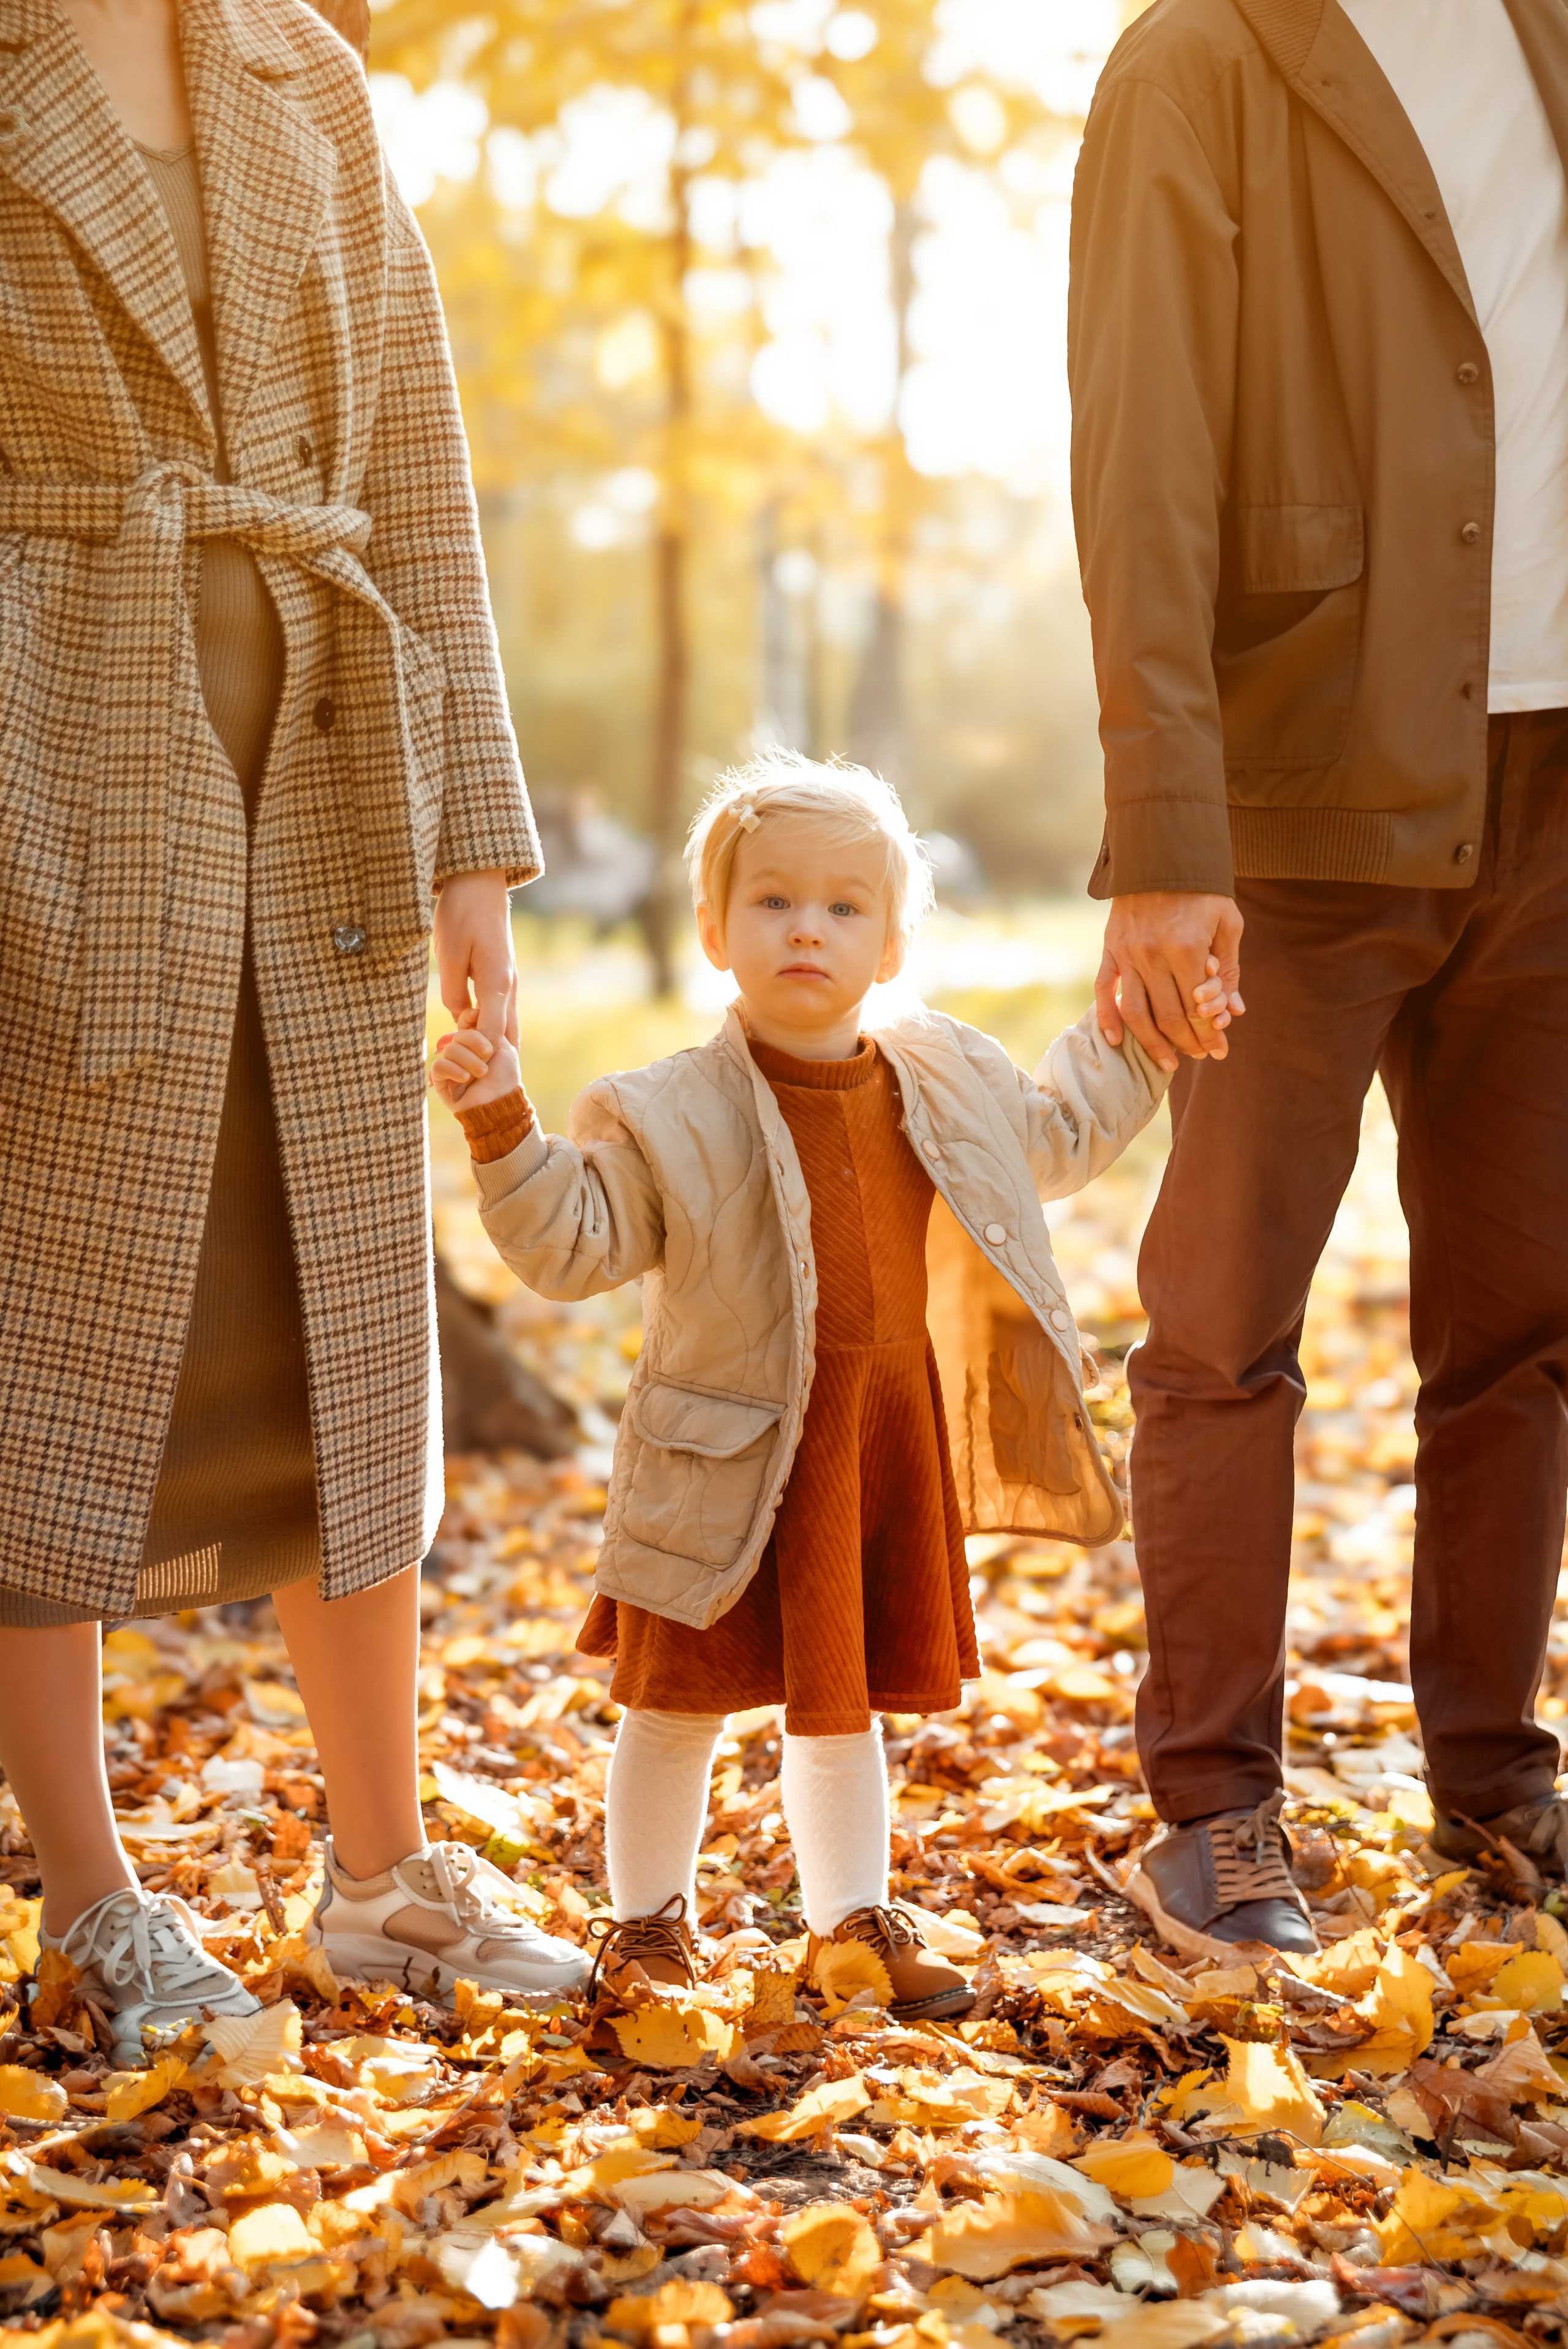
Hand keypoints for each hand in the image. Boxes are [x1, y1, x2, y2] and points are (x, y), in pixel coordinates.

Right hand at [429, 1007, 524, 1109]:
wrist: (501, 1101)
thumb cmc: (505, 1076)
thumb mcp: (503, 1045)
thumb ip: (488, 1026)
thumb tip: (472, 1010)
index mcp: (475, 1040)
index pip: (464, 1020)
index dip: (469, 1018)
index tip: (477, 1017)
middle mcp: (461, 1050)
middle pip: (459, 1034)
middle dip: (475, 1042)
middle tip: (488, 1055)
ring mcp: (450, 1064)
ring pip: (450, 1050)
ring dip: (469, 1061)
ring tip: (481, 1073)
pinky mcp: (441, 1079)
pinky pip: (439, 1065)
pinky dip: (454, 1070)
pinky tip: (465, 1079)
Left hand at [433, 869, 517, 1048]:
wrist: (479, 882)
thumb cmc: (461, 914)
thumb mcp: (448, 954)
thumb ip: (453, 993)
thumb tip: (460, 1018)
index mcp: (497, 985)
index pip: (492, 1035)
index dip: (477, 1055)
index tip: (458, 1063)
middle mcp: (509, 987)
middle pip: (507, 1037)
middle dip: (489, 1056)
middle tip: (468, 1073)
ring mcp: (509, 982)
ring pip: (507, 1026)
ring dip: (490, 1043)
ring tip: (467, 1060)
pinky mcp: (503, 976)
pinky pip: (501, 1012)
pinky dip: (490, 1028)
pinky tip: (471, 1034)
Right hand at [1094, 892, 1243, 1070]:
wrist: (1161, 857)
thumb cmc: (1202, 892)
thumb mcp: (1228, 924)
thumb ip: (1230, 970)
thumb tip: (1234, 1011)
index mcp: (1186, 949)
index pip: (1197, 1007)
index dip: (1209, 1034)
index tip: (1219, 1050)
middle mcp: (1153, 955)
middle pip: (1168, 1016)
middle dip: (1187, 1042)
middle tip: (1200, 1056)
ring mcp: (1128, 955)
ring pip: (1137, 1013)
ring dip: (1153, 1043)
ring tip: (1168, 1062)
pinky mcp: (1110, 951)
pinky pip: (1106, 992)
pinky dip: (1109, 1019)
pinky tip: (1117, 1041)